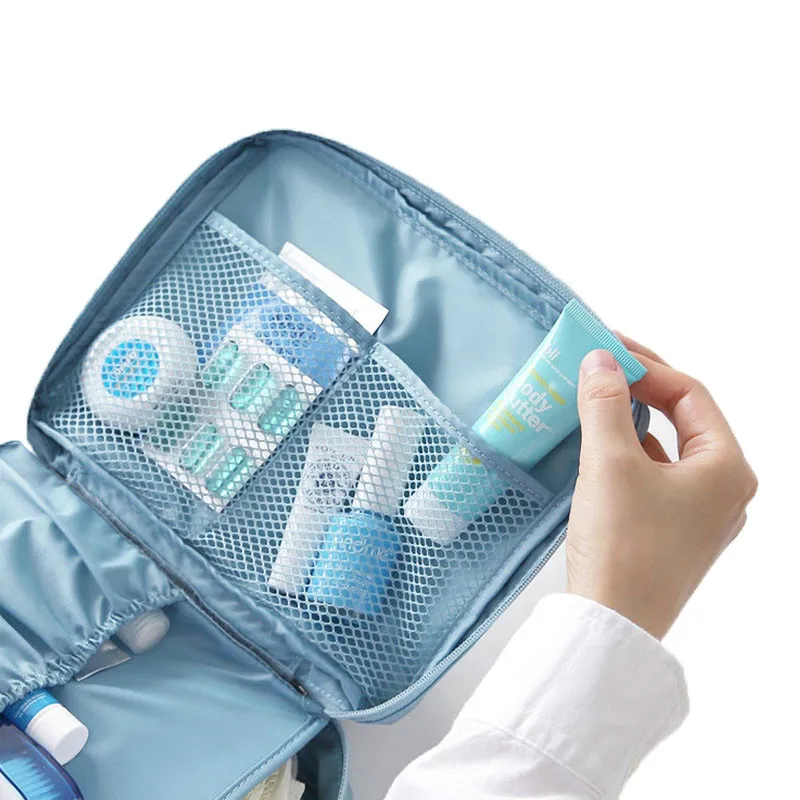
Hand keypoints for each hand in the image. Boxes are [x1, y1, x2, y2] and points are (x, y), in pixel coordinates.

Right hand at [565, 338, 756, 639]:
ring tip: (595, 399)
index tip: (605, 351)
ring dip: (632, 420)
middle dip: (641, 390)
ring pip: (669, 448)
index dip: (647, 367)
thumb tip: (601, 360)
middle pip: (685, 419)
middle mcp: (724, 490)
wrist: (611, 626)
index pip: (691, 395)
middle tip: (600, 366)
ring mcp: (701, 515)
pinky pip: (656, 476)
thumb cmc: (622, 545)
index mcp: (727, 469)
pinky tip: (599, 447)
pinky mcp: (674, 533)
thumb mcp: (610, 463)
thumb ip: (606, 404)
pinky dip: (629, 453)